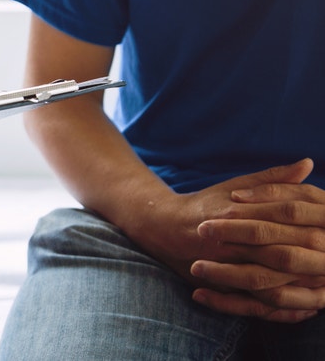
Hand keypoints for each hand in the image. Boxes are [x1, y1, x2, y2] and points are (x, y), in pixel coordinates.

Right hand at [129, 161, 312, 305]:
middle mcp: (230, 239)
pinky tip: (305, 307)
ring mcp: (224, 265)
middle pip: (281, 252)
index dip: (314, 225)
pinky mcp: (221, 286)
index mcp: (237, 210)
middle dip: (313, 259)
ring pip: (270, 281)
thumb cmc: (207, 205)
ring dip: (301, 287)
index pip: (284, 217)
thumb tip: (308, 164)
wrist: (164, 228)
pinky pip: (254, 304)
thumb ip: (273, 179)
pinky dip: (282, 308)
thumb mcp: (237, 186)